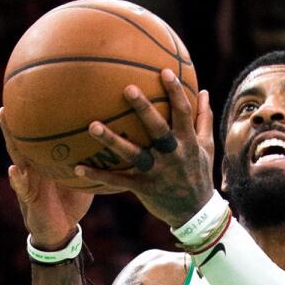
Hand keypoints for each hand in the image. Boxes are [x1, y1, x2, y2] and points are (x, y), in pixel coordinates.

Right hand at [0, 108, 93, 249]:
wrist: (61, 230)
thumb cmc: (71, 202)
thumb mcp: (82, 178)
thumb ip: (90, 163)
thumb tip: (111, 147)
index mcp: (44, 163)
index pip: (37, 138)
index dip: (32, 122)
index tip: (28, 99)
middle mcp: (33, 169)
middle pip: (20, 143)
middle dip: (13, 125)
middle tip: (6, 104)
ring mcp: (28, 181)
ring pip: (16, 157)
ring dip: (9, 140)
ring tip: (3, 122)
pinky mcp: (29, 198)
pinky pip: (22, 188)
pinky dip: (18, 179)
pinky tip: (14, 169)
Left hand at [73, 70, 214, 227]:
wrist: (195, 212)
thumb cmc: (199, 173)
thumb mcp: (206, 147)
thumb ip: (203, 119)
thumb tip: (203, 91)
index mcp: (188, 142)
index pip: (183, 113)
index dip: (175, 92)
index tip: (164, 71)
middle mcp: (173, 155)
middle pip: (158, 129)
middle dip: (144, 109)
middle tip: (127, 89)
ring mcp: (158, 172)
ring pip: (134, 154)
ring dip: (112, 141)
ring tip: (92, 126)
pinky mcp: (145, 188)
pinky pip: (119, 181)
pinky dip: (99, 175)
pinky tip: (78, 168)